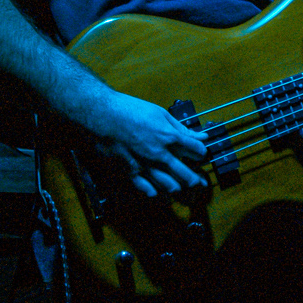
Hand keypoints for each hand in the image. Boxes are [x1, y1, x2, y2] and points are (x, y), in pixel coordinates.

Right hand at [91, 89, 209, 197]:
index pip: (194, 150)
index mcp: (169, 136)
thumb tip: (200, 134)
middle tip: (198, 182)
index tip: (200, 154)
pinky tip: (156, 193)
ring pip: (166, 183)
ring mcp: (145, 164)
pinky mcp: (129, 170)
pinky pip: (143, 185)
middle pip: (184, 172)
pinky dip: (152, 190)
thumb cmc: (130, 109)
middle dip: (194, 178)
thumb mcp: (159, 113)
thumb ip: (180, 127)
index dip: (200, 153)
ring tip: (181, 189)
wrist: (102, 114)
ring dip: (176, 187)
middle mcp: (160, 153)